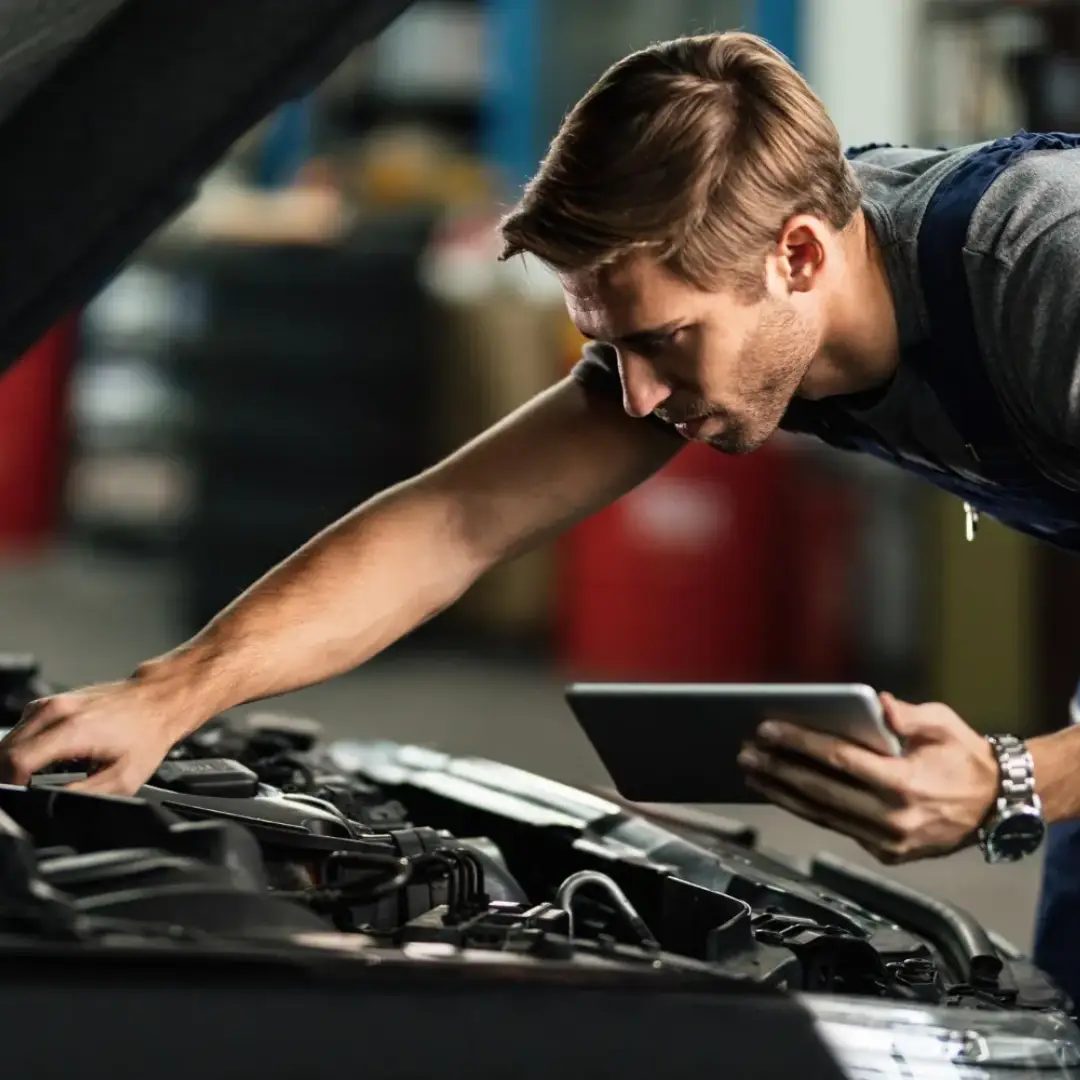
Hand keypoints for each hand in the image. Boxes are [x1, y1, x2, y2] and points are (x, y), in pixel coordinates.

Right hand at [0, 673, 196, 794]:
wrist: (158, 699)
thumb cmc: (147, 733)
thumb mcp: (124, 778)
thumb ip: (85, 795)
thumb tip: (54, 805)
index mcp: (72, 730)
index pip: (16, 760)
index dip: (11, 786)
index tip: (18, 799)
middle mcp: (57, 711)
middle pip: (5, 749)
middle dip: (7, 776)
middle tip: (20, 795)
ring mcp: (52, 703)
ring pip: (9, 738)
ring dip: (11, 762)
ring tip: (27, 781)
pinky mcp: (52, 702)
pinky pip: (21, 728)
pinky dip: (21, 747)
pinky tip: (36, 760)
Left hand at [737, 693, 999, 863]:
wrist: (998, 807)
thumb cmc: (966, 759)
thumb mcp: (945, 725)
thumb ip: (909, 715)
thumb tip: (877, 703)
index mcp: (906, 783)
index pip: (839, 759)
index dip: (800, 742)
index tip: (768, 729)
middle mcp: (894, 818)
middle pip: (821, 790)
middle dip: (778, 769)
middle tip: (746, 751)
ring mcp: (890, 842)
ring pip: (823, 815)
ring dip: (783, 793)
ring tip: (753, 773)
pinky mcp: (887, 854)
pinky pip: (838, 828)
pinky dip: (808, 810)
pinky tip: (784, 793)